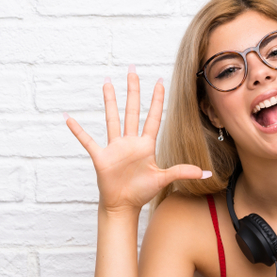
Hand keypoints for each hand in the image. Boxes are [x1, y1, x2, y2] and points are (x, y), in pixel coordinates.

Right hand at [65, 67, 209, 215]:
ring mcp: (115, 148)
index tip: (159, 82)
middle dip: (133, 90)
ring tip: (107, 82)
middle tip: (132, 70)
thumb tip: (207, 172)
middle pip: (132, 110)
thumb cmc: (141, 192)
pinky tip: (68, 119)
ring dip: (110, 101)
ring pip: (112, 119)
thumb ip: (183, 172)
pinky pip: (87, 141)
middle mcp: (130, 142)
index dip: (157, 100)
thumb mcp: (163, 179)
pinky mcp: (101, 157)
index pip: (153, 117)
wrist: (123, 205)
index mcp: (145, 145)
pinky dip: (78, 131)